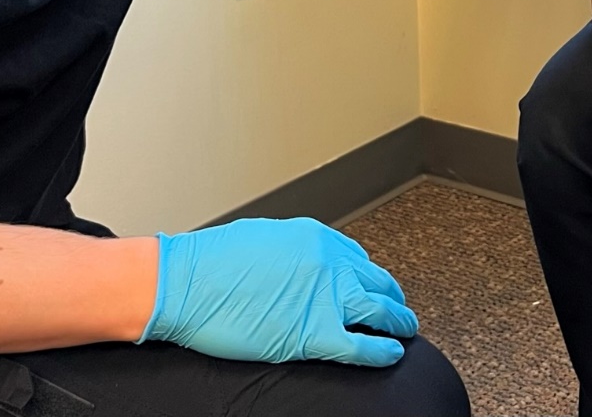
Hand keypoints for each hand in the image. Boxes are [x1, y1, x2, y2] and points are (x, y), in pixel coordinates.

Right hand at [139, 218, 417, 366]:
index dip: (369, 277)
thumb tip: (301, 267)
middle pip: (376, 282)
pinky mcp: (313, 333)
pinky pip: (361, 345)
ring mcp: (325, 297)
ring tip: (406, 329)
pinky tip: (392, 354)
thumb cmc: (212, 261)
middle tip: (398, 308)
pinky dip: (382, 351)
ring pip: (380, 311)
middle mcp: (329, 263)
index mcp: (317, 238)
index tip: (373, 287)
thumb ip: (294, 252)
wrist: (185, 282)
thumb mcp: (264, 240)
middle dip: (391, 296)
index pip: (357, 259)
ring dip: (398, 321)